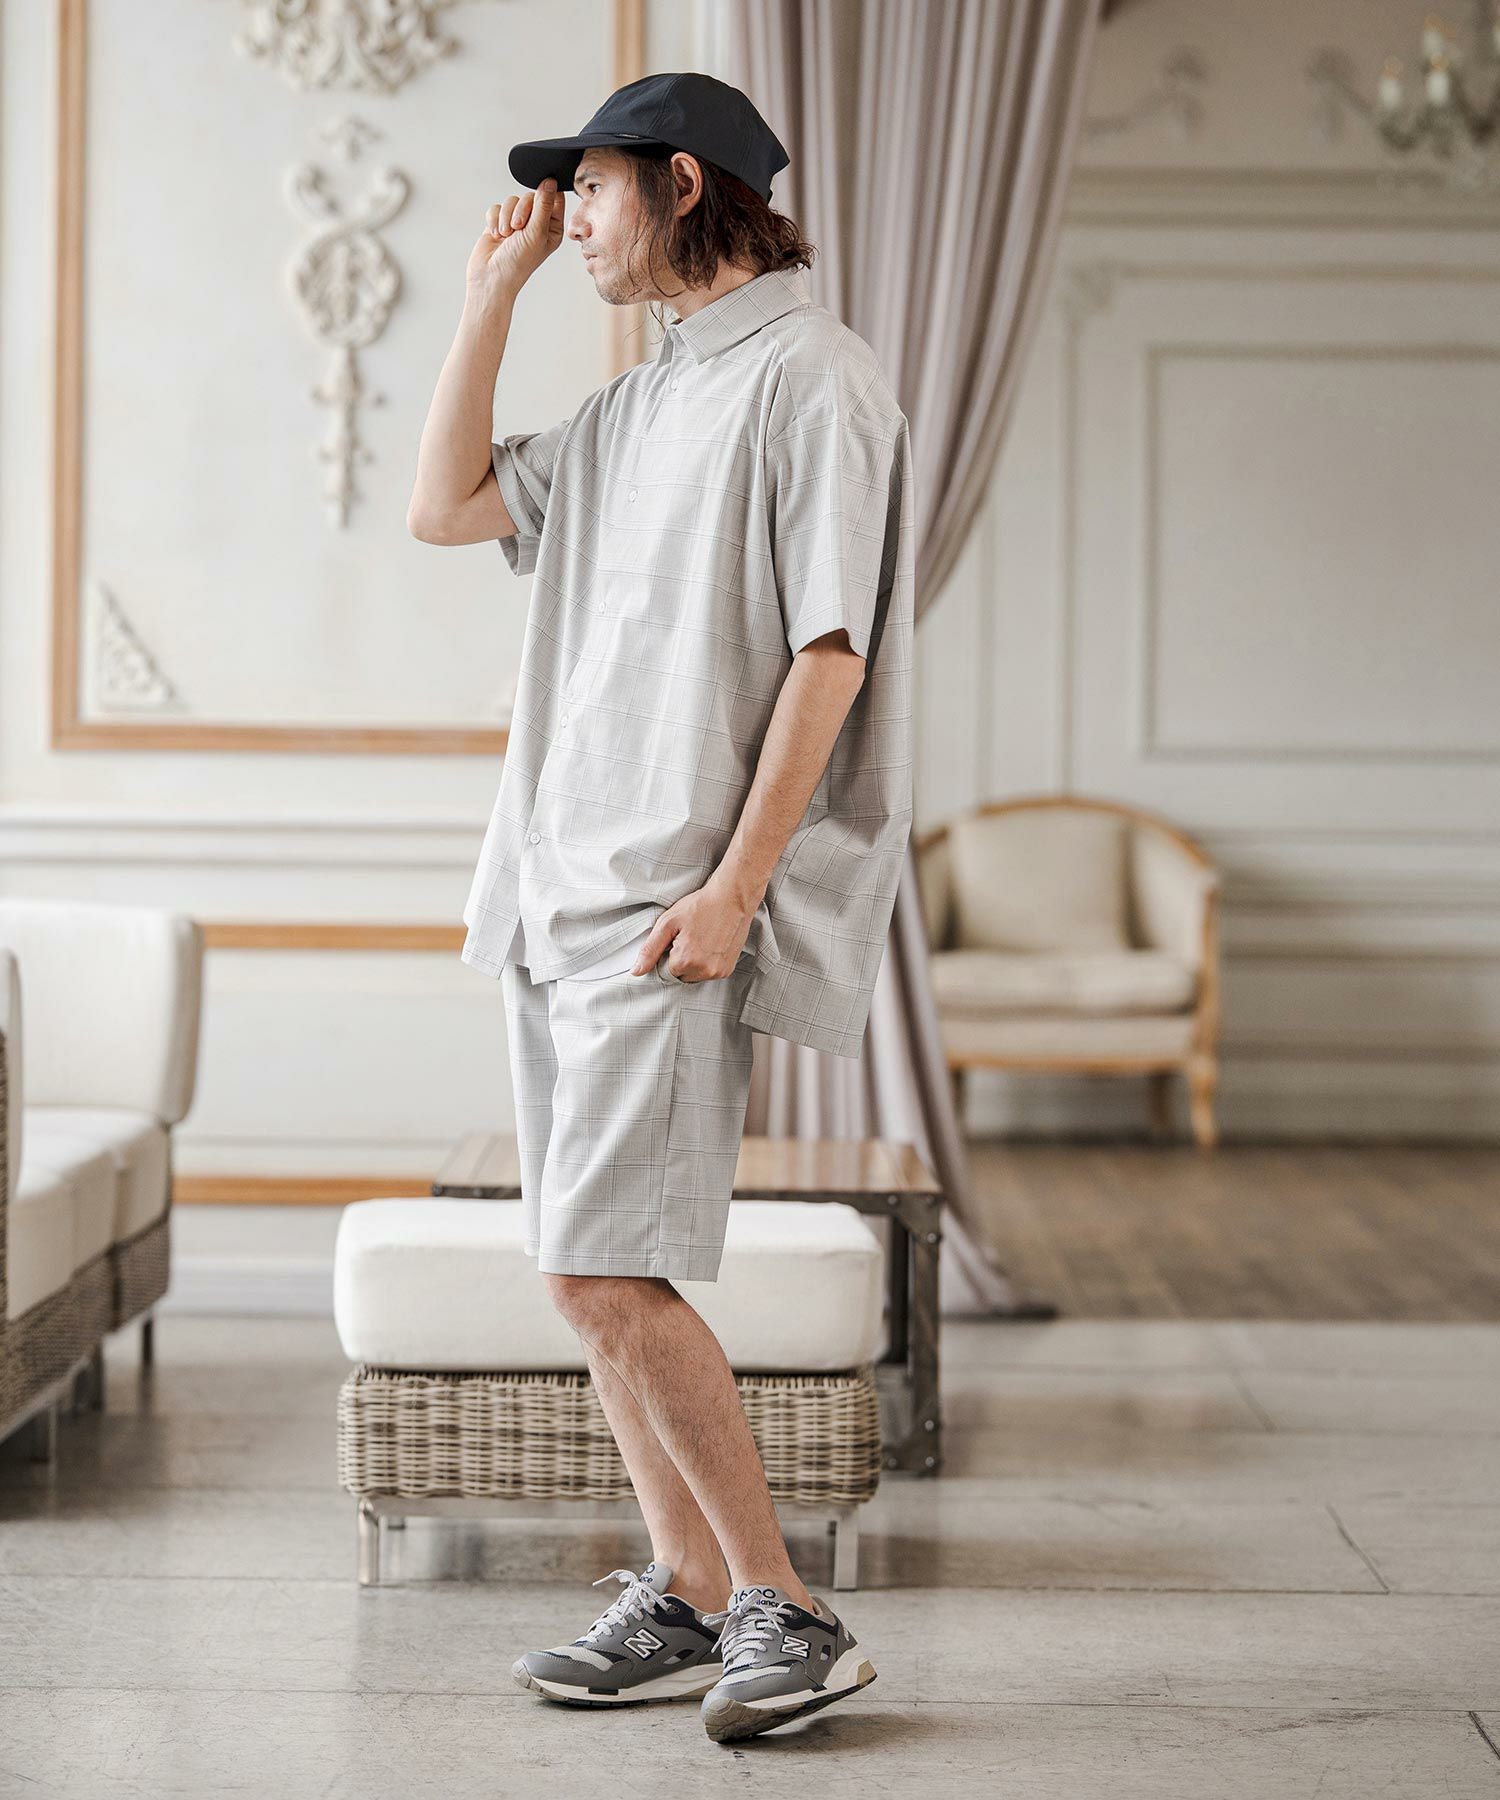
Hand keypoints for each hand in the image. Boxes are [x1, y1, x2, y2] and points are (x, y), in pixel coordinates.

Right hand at [467, 178, 565, 300]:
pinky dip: (495, 220)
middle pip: (531, 196)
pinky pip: (497, 207)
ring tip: (506, 235)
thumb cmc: (518, 262)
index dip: (546, 194)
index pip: (554, 199)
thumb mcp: (536, 232)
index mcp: (552, 228)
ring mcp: (517, 223)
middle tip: (518, 227)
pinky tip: (496, 235)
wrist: (491, 277)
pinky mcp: (499, 222)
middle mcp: (536, 224)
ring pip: (512, 200)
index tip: (538, 200)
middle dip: (522, 210)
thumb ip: (543, 204)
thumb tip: (550, 180)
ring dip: (507, 216)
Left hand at [631, 876, 760, 980]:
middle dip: (679, 960)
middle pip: (680, 976)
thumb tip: (635, 972)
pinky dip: (706, 963)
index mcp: (685, 961)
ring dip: (693, 963)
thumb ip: (650, 949)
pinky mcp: (728, 970)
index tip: (675, 939)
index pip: (664, 971)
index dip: (666, 954)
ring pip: (694, 976)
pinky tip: (709, 944)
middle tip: (688, 937)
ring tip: (700, 939)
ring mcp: (718, 972)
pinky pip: (708, 973)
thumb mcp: (668, 923)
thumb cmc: (700, 906)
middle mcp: (704, 971)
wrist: (732, 898)